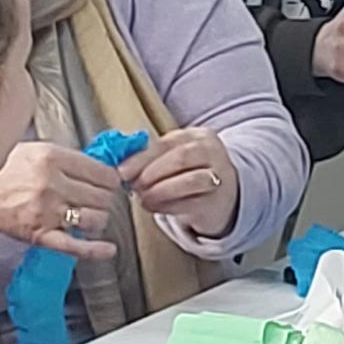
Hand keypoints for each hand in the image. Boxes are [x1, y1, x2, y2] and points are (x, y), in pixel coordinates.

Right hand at [0, 142, 121, 258]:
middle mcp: (50, 184)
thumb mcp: (36, 150)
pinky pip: (74, 245)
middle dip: (106, 198)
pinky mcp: (42, 235)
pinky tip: (108, 250)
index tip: (112, 182)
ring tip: (92, 215)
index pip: (99, 170)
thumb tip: (101, 162)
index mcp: (51, 158)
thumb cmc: (12, 175)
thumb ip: (67, 154)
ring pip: (94, 218)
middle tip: (101, 199)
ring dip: (99, 218)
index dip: (111, 178)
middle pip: (101, 195)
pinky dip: (94, 250)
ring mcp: (47, 211)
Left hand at [118, 128, 239, 238]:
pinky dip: (168, 206)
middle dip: (151, 172)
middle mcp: (212, 152)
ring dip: (160, 190)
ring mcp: (219, 176)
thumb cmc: (188, 175)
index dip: (141, 157)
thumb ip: (150, 159)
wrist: (222, 198)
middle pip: (180, 158)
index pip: (167, 143)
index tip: (121, 170)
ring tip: (143, 198)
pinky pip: (191, 203)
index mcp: (197, 136)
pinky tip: (154, 207)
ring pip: (190, 180)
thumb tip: (122, 167)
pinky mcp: (216, 202)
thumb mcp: (172, 160)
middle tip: (133, 185)